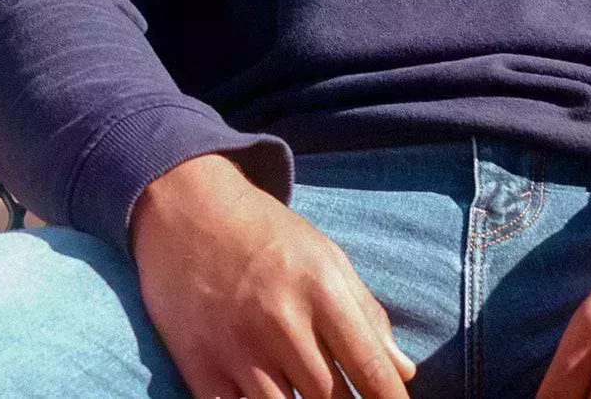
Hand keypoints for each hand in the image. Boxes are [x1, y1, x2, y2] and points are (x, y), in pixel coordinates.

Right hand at [130, 152, 416, 398]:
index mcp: (320, 288)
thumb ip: (366, 312)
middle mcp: (282, 322)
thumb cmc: (265, 234)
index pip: (370, 366)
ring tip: (311, 396)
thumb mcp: (325, 256)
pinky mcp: (201, 369)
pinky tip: (268, 394)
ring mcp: (238, 349)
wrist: (186, 210)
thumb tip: (403, 370)